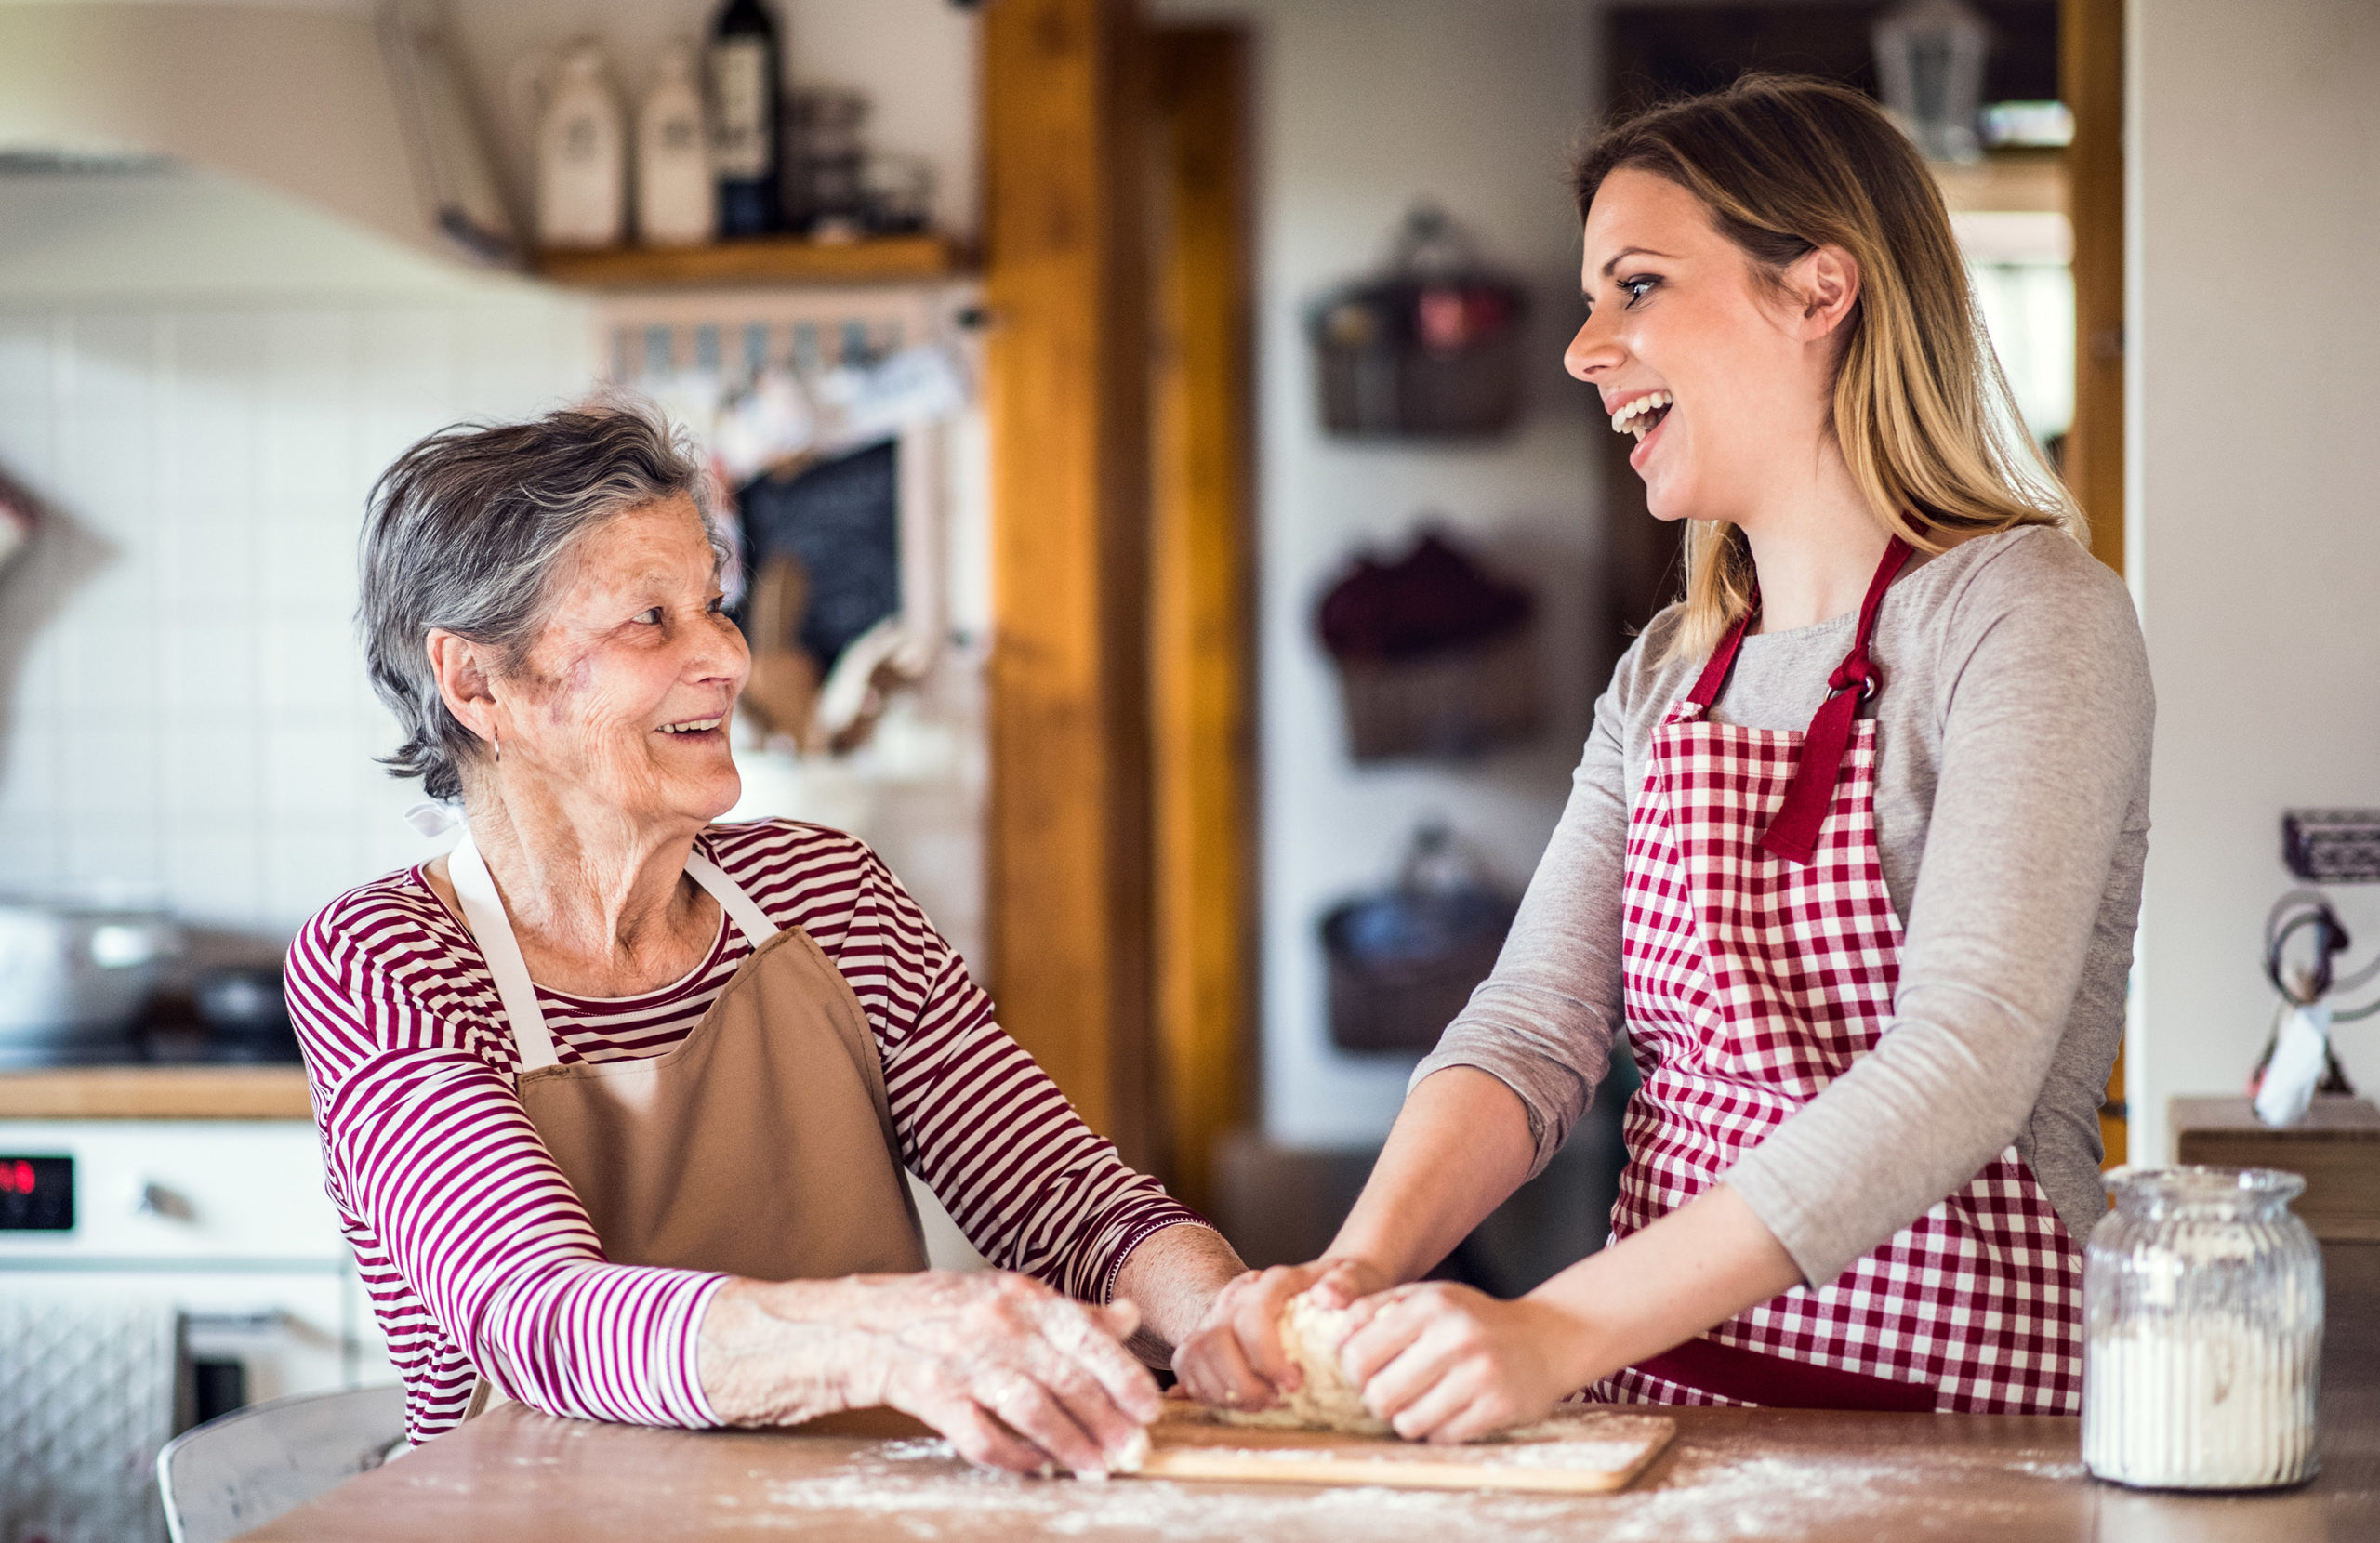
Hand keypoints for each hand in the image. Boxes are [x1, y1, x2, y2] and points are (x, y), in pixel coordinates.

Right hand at [698, 1270, 1160, 1475]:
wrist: (840, 1326)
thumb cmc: (929, 1314)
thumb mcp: (1000, 1298)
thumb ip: (1065, 1311)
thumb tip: (1127, 1315)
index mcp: (1016, 1292)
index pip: (1083, 1331)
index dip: (1121, 1373)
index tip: (1151, 1407)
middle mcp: (990, 1318)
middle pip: (1063, 1374)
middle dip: (1105, 1418)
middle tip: (1133, 1453)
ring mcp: (956, 1354)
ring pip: (1028, 1405)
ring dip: (1068, 1442)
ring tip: (1096, 1469)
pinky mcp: (923, 1389)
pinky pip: (979, 1432)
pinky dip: (1012, 1455)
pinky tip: (1035, 1470)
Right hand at [1169, 1256, 1388, 1412]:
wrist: (1320, 1288)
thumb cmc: (1339, 1289)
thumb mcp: (1354, 1279)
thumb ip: (1346, 1284)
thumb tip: (1327, 1297)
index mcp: (1270, 1282)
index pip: (1253, 1316)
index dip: (1267, 1356)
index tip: (1294, 1384)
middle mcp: (1235, 1297)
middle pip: (1216, 1341)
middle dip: (1243, 1383)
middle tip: (1276, 1402)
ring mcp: (1215, 1317)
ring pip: (1195, 1355)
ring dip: (1224, 1391)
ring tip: (1261, 1404)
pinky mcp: (1203, 1338)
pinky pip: (1186, 1367)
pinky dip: (1206, 1392)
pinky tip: (1238, 1403)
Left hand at [1338, 1281, 1591, 1443]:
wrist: (1548, 1338)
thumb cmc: (1474, 1320)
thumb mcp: (1429, 1297)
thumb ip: (1378, 1309)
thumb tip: (1332, 1339)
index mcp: (1430, 1306)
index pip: (1359, 1353)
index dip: (1352, 1372)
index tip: (1364, 1374)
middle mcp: (1455, 1337)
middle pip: (1379, 1395)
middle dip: (1377, 1401)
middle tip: (1389, 1396)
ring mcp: (1480, 1374)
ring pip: (1408, 1423)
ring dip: (1407, 1420)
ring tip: (1420, 1404)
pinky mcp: (1499, 1407)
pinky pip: (1443, 1437)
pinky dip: (1438, 1431)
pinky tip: (1449, 1412)